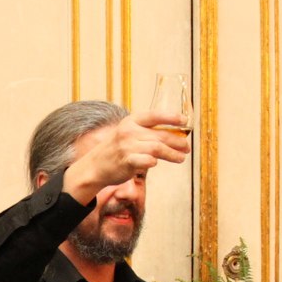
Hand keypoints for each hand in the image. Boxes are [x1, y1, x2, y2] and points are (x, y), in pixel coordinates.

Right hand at [61, 111, 190, 206]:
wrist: (95, 166)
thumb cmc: (116, 150)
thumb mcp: (128, 133)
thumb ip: (146, 132)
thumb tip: (174, 135)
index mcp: (131, 121)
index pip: (155, 115)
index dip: (171, 117)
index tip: (185, 121)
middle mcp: (129, 131)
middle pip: (161, 135)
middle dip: (178, 141)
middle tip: (186, 147)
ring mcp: (127, 146)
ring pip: (157, 148)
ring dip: (172, 154)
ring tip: (181, 158)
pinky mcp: (126, 161)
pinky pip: (147, 161)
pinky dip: (154, 162)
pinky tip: (157, 163)